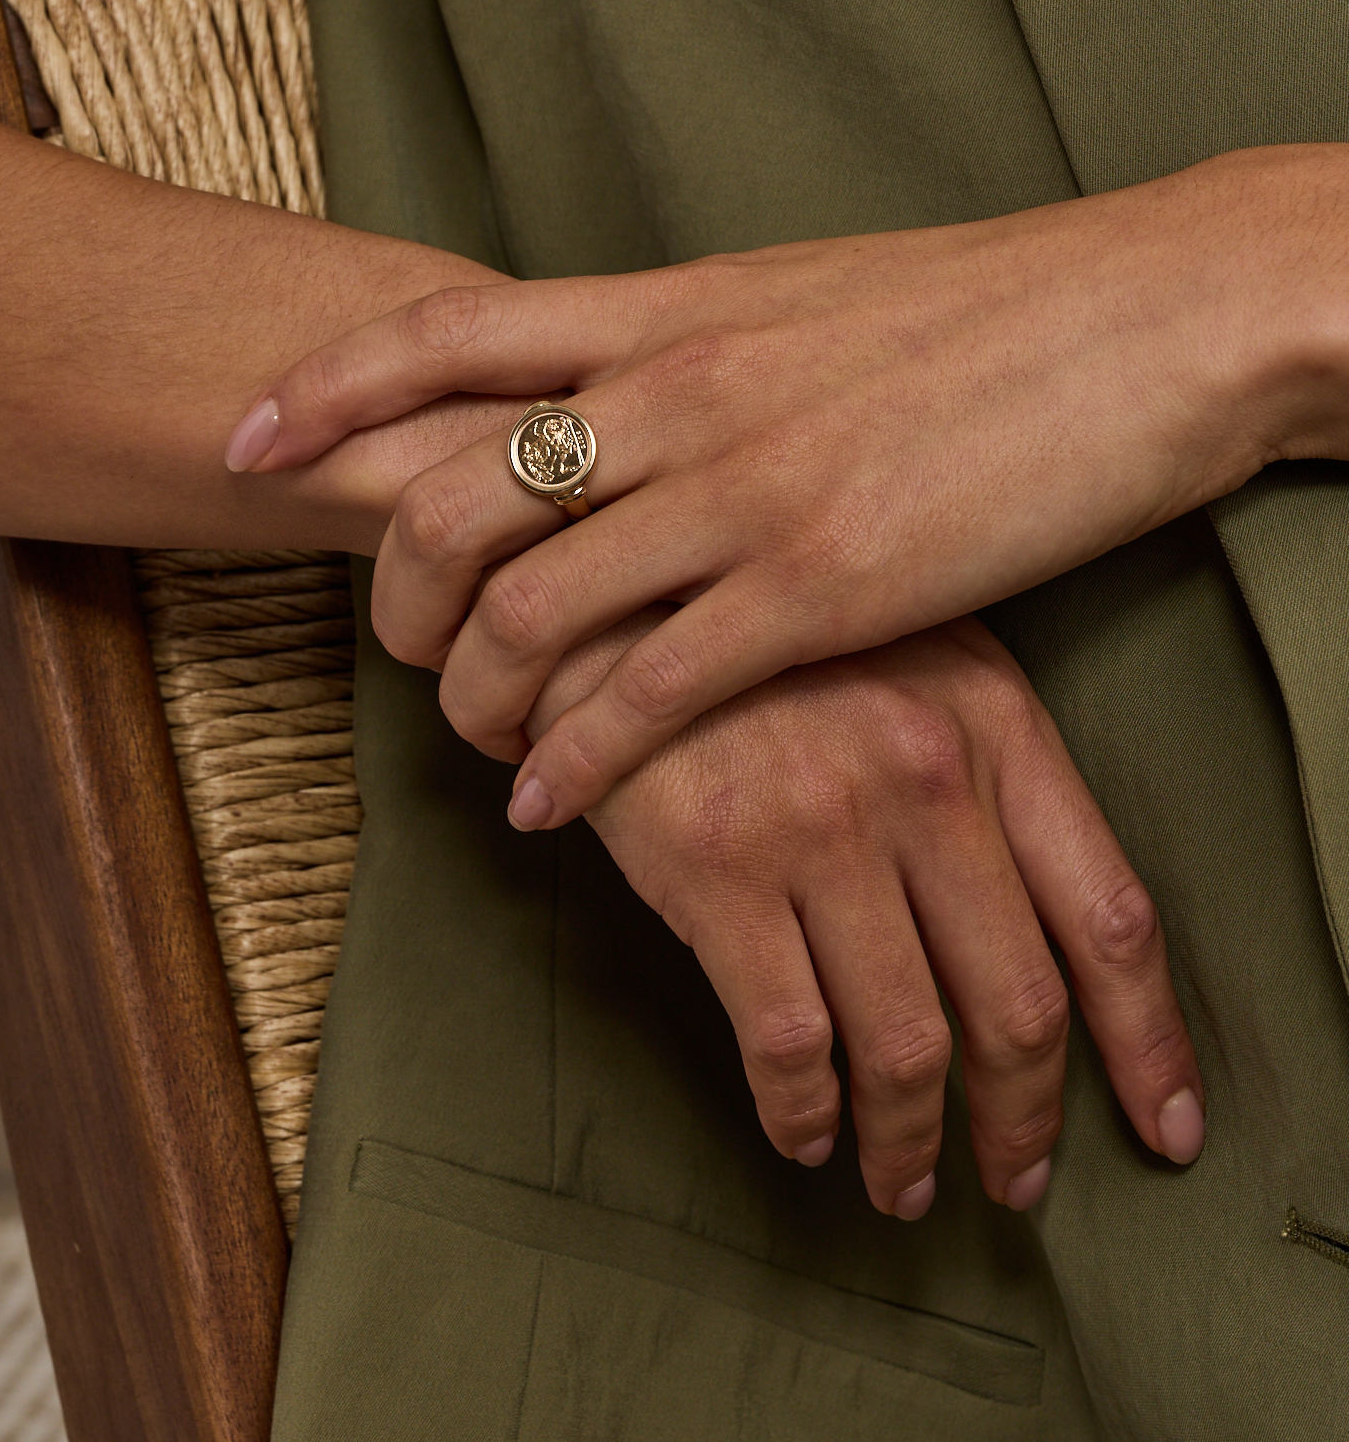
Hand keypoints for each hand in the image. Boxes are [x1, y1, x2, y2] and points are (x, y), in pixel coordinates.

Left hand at [238, 145, 1348, 815]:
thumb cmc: (980, 307)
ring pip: (529, 606)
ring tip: (479, 738)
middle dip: (385, 584)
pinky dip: (572, 759)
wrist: (1147, 316)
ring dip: (471, 694)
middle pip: (449, 489)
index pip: (447, 330)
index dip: (325, 387)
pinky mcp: (823, 587)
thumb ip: (690, 336)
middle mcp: (682, 389)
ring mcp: (746, 489)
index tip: (249, 439)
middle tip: (394, 644)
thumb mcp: (803, 290)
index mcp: (673, 305)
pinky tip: (550, 805)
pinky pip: (646, 692)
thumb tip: (611, 376)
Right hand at [546, 614, 1205, 1216]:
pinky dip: (804, 1112)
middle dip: (1024, 1119)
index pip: (1110, 917)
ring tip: (901, 1181)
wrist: (614, 597)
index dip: (1147, 1042)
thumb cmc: (776, 644)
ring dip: (910, 1143)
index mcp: (994, 727)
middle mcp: (924, 779)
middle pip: (1019, 1005)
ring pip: (907, 1045)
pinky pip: (789, 1041)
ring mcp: (821, 826)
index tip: (1163, 1125)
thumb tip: (1040, 940)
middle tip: (1014, 1177)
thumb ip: (990, 777)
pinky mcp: (719, 868)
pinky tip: (805, 1130)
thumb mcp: (915, 661)